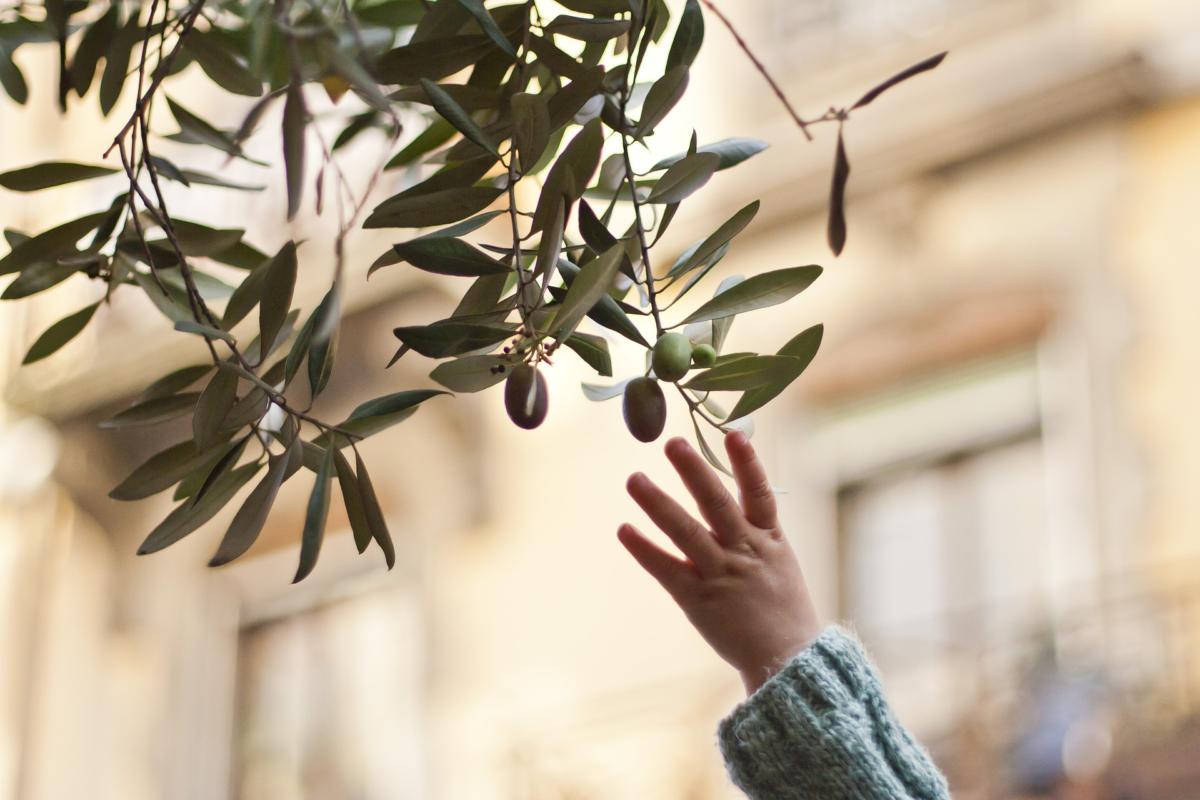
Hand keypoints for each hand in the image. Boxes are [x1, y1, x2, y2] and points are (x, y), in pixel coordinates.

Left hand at [618, 431, 821, 694]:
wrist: (789, 660)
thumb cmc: (783, 608)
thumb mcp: (780, 562)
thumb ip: (756, 529)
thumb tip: (734, 491)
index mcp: (770, 540)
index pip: (759, 493)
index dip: (747, 463)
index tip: (732, 433)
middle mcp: (746, 552)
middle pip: (717, 504)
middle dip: (695, 472)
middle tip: (672, 443)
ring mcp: (721, 575)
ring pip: (687, 532)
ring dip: (658, 504)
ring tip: (634, 478)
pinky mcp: (699, 600)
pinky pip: (668, 570)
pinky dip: (645, 549)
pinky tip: (624, 529)